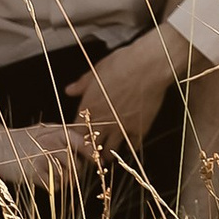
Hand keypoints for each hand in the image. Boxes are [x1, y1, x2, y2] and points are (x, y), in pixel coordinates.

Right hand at [0, 116, 97, 188]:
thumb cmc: (22, 139)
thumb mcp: (43, 130)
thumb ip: (62, 135)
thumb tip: (86, 143)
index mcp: (55, 132)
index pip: (81, 143)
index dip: (91, 153)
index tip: (97, 161)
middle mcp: (50, 144)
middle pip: (75, 164)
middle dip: (75, 172)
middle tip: (70, 173)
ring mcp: (42, 159)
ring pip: (66, 177)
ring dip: (64, 181)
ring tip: (56, 178)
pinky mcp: (33, 173)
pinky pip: (54, 186)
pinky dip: (54, 187)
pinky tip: (46, 181)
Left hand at [72, 33, 184, 150]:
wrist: (148, 66)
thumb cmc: (122, 63)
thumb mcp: (97, 70)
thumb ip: (82, 84)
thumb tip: (69, 90)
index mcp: (90, 107)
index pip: (76, 132)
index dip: (76, 137)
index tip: (78, 138)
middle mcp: (103, 121)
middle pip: (91, 145)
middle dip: (90, 149)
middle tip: (91, 151)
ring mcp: (121, 127)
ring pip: (110, 150)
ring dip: (107, 153)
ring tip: (107, 155)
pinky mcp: (139, 128)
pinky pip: (131, 145)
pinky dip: (129, 147)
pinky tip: (128, 146)